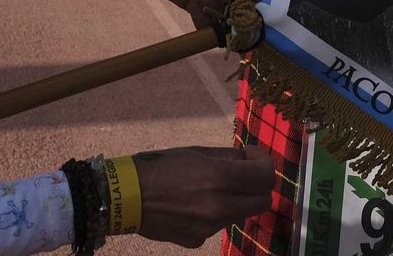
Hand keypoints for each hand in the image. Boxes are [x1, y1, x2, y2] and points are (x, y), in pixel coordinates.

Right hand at [132, 146, 273, 247]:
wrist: (125, 197)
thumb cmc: (159, 166)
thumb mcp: (195, 153)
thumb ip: (227, 157)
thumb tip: (247, 161)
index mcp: (220, 178)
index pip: (266, 177)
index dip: (264, 163)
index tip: (251, 156)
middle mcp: (220, 206)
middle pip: (263, 201)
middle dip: (257, 185)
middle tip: (242, 173)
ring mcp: (210, 227)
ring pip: (241, 213)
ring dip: (236, 199)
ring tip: (210, 188)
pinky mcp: (198, 240)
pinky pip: (218, 224)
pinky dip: (214, 213)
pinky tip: (192, 205)